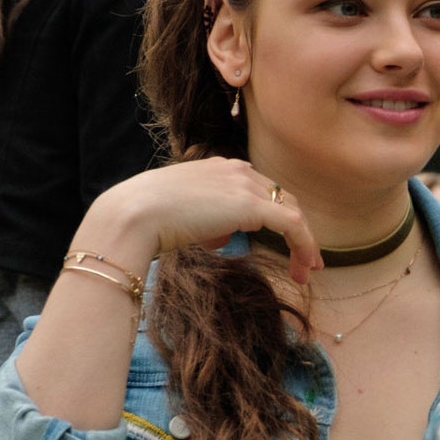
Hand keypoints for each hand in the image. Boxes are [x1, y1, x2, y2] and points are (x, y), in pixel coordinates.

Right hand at [84, 157, 321, 284]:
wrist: (133, 214)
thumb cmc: (145, 218)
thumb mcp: (182, 213)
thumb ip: (206, 219)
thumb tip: (219, 236)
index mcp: (221, 168)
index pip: (261, 190)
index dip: (277, 217)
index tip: (284, 243)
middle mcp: (237, 170)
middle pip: (282, 199)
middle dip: (297, 231)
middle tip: (304, 261)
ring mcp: (245, 185)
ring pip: (292, 212)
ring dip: (304, 244)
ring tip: (306, 272)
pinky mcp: (252, 205)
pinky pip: (293, 225)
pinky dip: (305, 245)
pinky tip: (306, 267)